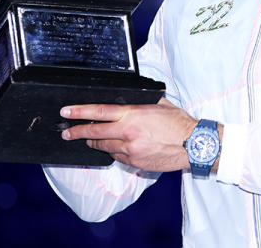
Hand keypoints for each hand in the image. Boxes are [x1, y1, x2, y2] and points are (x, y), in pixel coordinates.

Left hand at [59, 97, 197, 171]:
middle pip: (95, 133)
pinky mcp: (136, 162)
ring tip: (88, 140)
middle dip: (76, 132)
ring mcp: (131, 150)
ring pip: (104, 147)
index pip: (99, 112)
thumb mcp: (158, 104)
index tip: (66, 112)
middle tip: (66, 132)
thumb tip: (128, 98)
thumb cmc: (178, 123)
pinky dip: (113, 152)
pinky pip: (117, 157)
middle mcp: (128, 133)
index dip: (79, 112)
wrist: (194, 145)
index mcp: (132, 115)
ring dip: (95, 143)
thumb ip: (140, 102)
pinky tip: (114, 148)